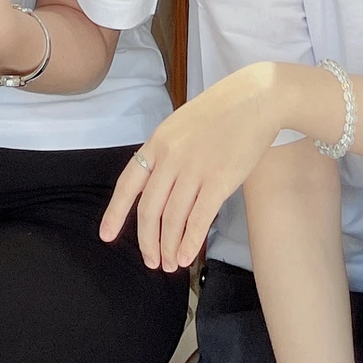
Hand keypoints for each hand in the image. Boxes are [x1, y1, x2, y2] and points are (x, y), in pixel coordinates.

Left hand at [99, 62, 288, 271]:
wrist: (255, 98)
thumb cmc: (221, 112)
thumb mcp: (181, 125)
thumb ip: (166, 153)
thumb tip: (156, 188)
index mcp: (157, 142)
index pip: (128, 183)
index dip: (115, 213)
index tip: (107, 236)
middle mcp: (171, 157)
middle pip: (149, 209)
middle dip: (148, 241)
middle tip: (151, 261)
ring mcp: (194, 169)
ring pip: (173, 219)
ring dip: (170, 247)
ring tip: (171, 264)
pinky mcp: (219, 180)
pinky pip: (198, 219)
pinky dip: (190, 243)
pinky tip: (188, 256)